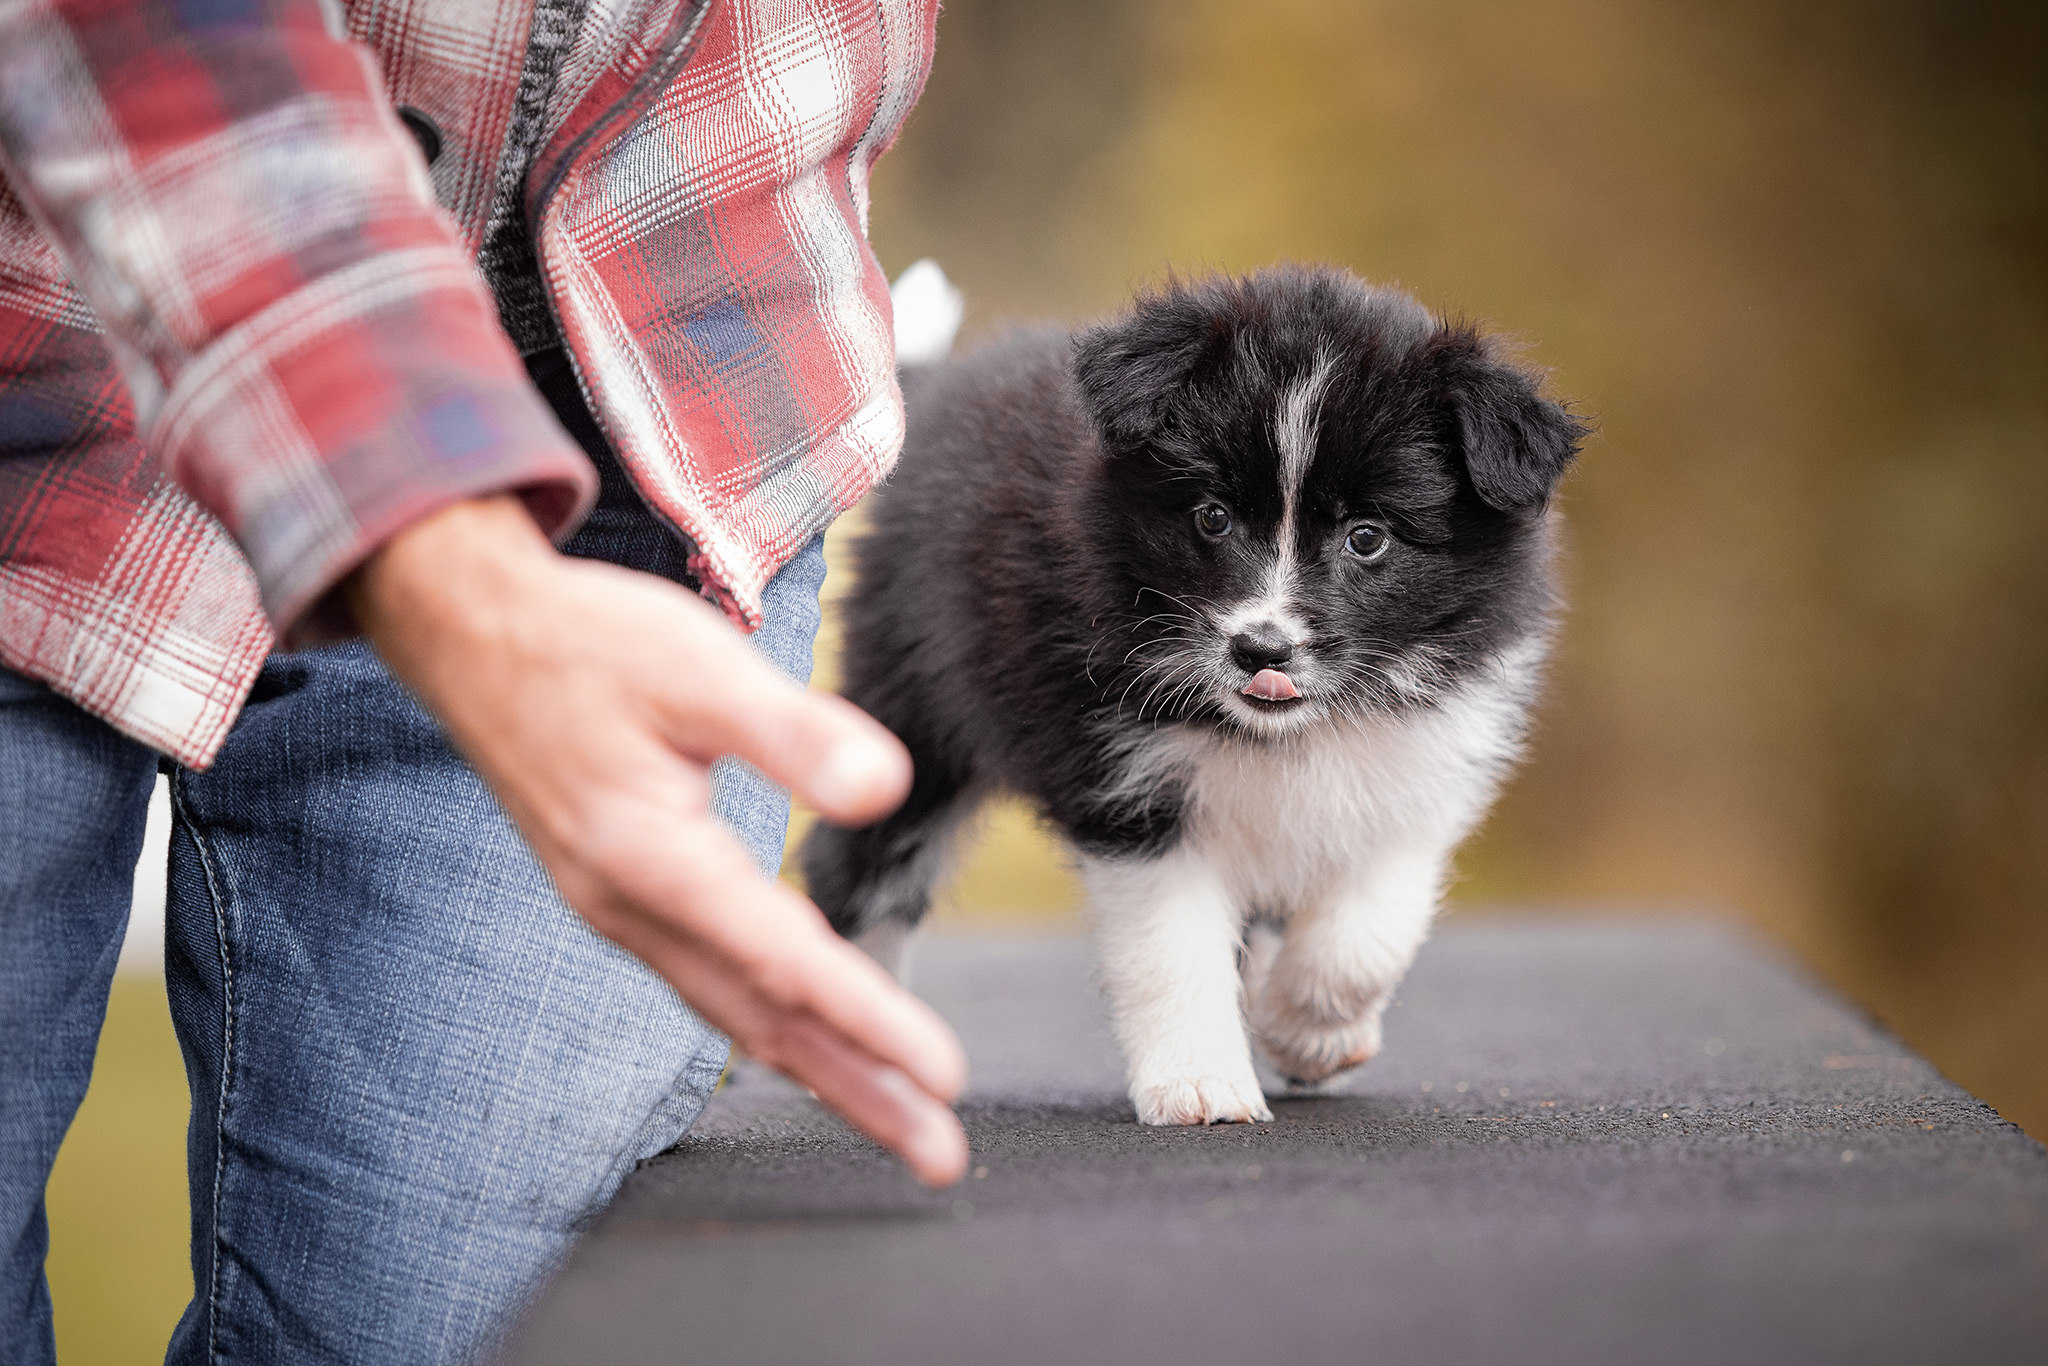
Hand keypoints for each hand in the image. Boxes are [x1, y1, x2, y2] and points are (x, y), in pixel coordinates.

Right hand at [345, 494, 968, 1185]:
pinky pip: (708, 986)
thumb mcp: (695, 664)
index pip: (782, 963)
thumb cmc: (582, 642)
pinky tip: (808, 1039)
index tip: (943, 1078)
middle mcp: (630, 907)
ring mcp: (619, 912)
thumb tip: (882, 789)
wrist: (467, 636)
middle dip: (859, 1090)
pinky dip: (771, 1026)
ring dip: (822, 1071)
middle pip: (763, 1019)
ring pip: (735, 1013)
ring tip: (897, 1119)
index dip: (868, 1022)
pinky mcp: (620, 898)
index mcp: (652, 857)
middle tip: (939, 1154)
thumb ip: (793, 731)